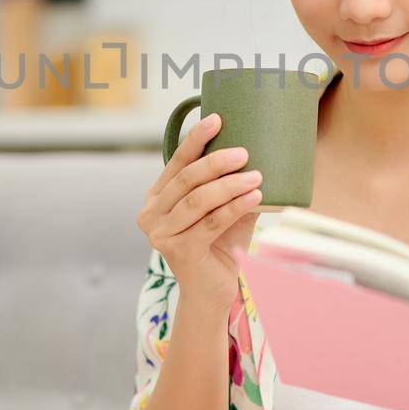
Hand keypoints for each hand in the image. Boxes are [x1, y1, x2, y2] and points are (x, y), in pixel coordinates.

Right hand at [136, 111, 262, 312]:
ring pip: (198, 200)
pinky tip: (255, 197)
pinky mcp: (178, 251)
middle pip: (186, 180)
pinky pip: (211, 222)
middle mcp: (151, 214)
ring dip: (230, 185)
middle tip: (244, 152)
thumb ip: (228, 183)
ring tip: (257, 176)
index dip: (195, 139)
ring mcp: (161, 234)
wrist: (211, 291)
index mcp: (156, 197)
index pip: (176, 163)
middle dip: (216, 162)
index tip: (216, 118)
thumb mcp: (221, 207)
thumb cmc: (219, 244)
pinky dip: (235, 207)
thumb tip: (257, 150)